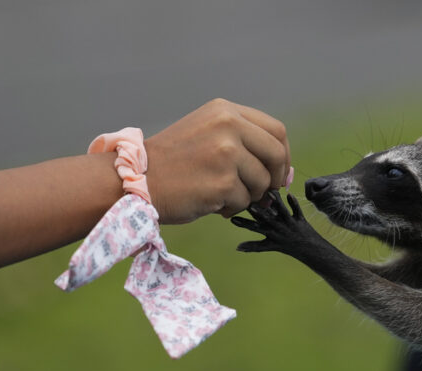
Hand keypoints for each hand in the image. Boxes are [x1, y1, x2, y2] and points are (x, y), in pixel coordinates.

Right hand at [145, 98, 290, 222]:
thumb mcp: (208, 134)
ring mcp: (226, 153)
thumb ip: (245, 145)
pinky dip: (232, 208)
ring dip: (248, 196)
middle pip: (277, 154)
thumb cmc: (174, 163)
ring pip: (262, 182)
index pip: (276, 130)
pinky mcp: (223, 181)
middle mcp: (228, 126)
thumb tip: (284, 174)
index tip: (278, 172)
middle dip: (275, 178)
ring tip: (222, 195)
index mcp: (226, 111)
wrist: (137, 180)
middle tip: (264, 193)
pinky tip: (210, 202)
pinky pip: (244, 201)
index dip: (282, 155)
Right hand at [231, 191, 323, 258]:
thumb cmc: (287, 247)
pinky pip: (296, 210)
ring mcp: (289, 223)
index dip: (243, 224)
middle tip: (249, 205)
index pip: (254, 228)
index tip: (232, 220)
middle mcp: (279, 228)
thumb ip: (253, 246)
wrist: (308, 250)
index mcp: (270, 234)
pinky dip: (294, 203)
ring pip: (282, 212)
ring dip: (277, 203)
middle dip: (258, 213)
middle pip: (266, 219)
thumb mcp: (269, 246)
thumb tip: (237, 248)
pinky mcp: (300, 219)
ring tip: (270, 193)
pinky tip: (289, 194)